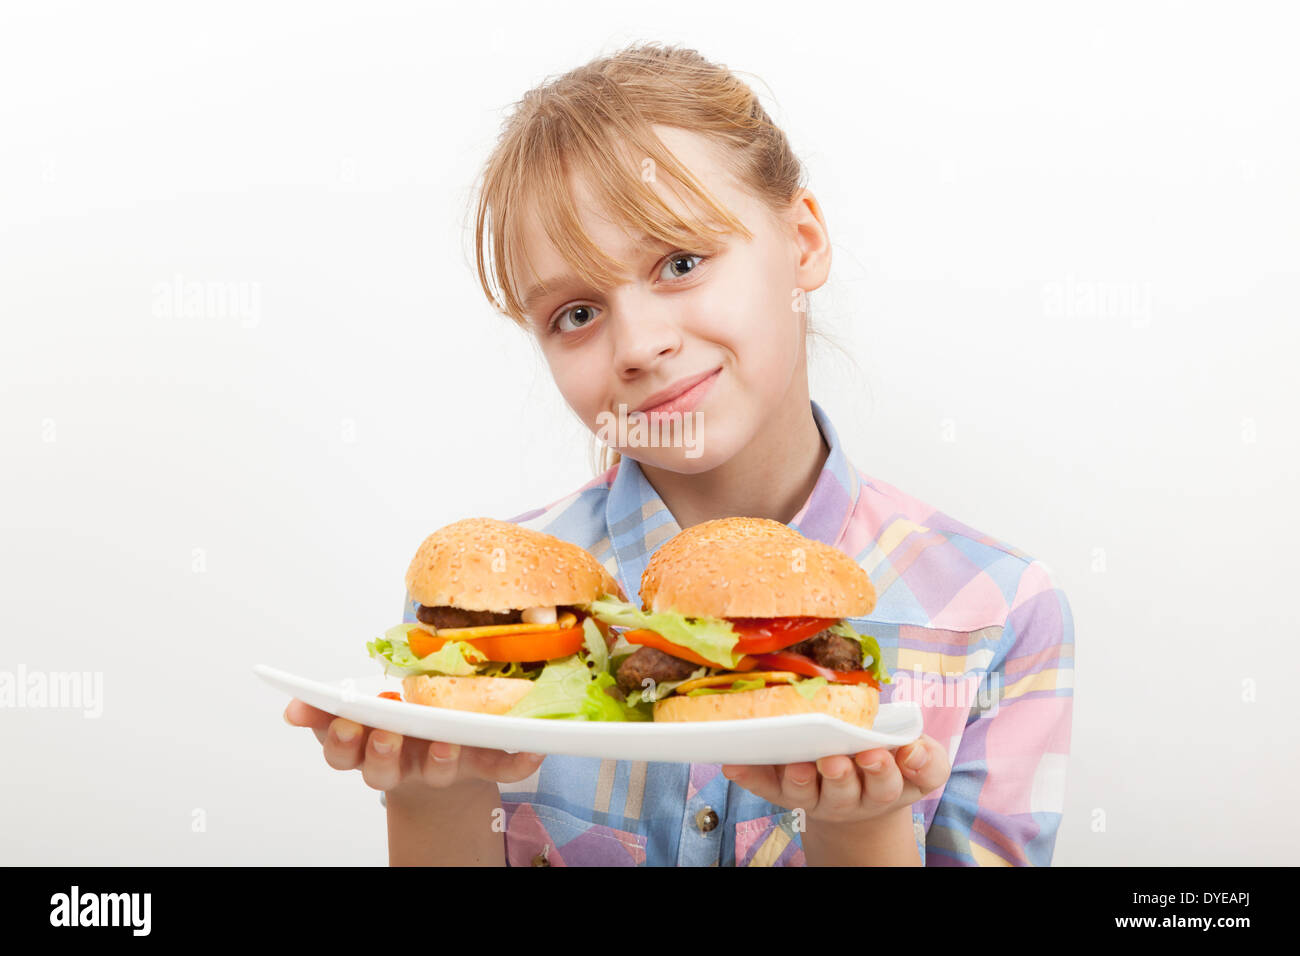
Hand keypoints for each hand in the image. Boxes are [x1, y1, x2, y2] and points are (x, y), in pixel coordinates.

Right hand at [283, 698, 543, 794]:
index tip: (344, 720)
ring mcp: (443, 768)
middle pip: (383, 770)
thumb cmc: (400, 730)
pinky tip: (533, 750)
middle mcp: (403, 765)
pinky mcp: (482, 769)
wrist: (444, 765)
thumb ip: (323, 710)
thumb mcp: (358, 718)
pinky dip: (518, 761)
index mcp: (369, 748)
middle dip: (382, 750)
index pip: (344, 753)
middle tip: (386, 729)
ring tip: (445, 740)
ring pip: (437, 772)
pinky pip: (502, 768)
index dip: (341, 739)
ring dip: (438, 759)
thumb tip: (291, 706)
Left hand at [720, 734, 949, 825]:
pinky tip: (733, 764)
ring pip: (804, 792)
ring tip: (795, 763)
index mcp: (884, 788)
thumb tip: (913, 750)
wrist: (862, 791)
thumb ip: (926, 759)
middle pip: (843, 791)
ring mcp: (813, 796)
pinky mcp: (784, 792)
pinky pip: (765, 786)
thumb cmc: (892, 763)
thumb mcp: (920, 763)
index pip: (887, 783)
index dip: (882, 770)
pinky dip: (749, 776)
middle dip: (839, 775)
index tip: (875, 753)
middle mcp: (847, 797)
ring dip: (798, 778)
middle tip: (833, 760)